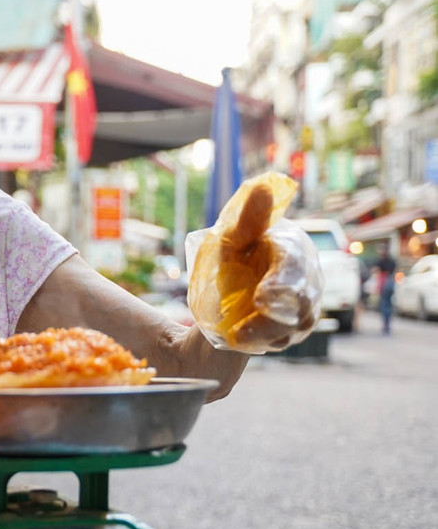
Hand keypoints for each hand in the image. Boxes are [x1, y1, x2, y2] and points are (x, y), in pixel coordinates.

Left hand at [189, 173, 321, 352]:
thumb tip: (263, 186)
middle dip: (275, 315)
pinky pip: (285, 338)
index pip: (294, 266)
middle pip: (301, 300)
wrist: (224, 295)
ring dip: (267, 333)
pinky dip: (264, 342)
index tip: (261, 298)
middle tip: (245, 328)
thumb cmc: (231, 259)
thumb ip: (248, 219)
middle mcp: (305, 277)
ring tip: (238, 337)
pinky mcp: (294, 328)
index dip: (281, 284)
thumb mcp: (231, 239)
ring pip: (296, 324)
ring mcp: (303, 305)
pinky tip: (240, 342)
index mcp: (292, 248)